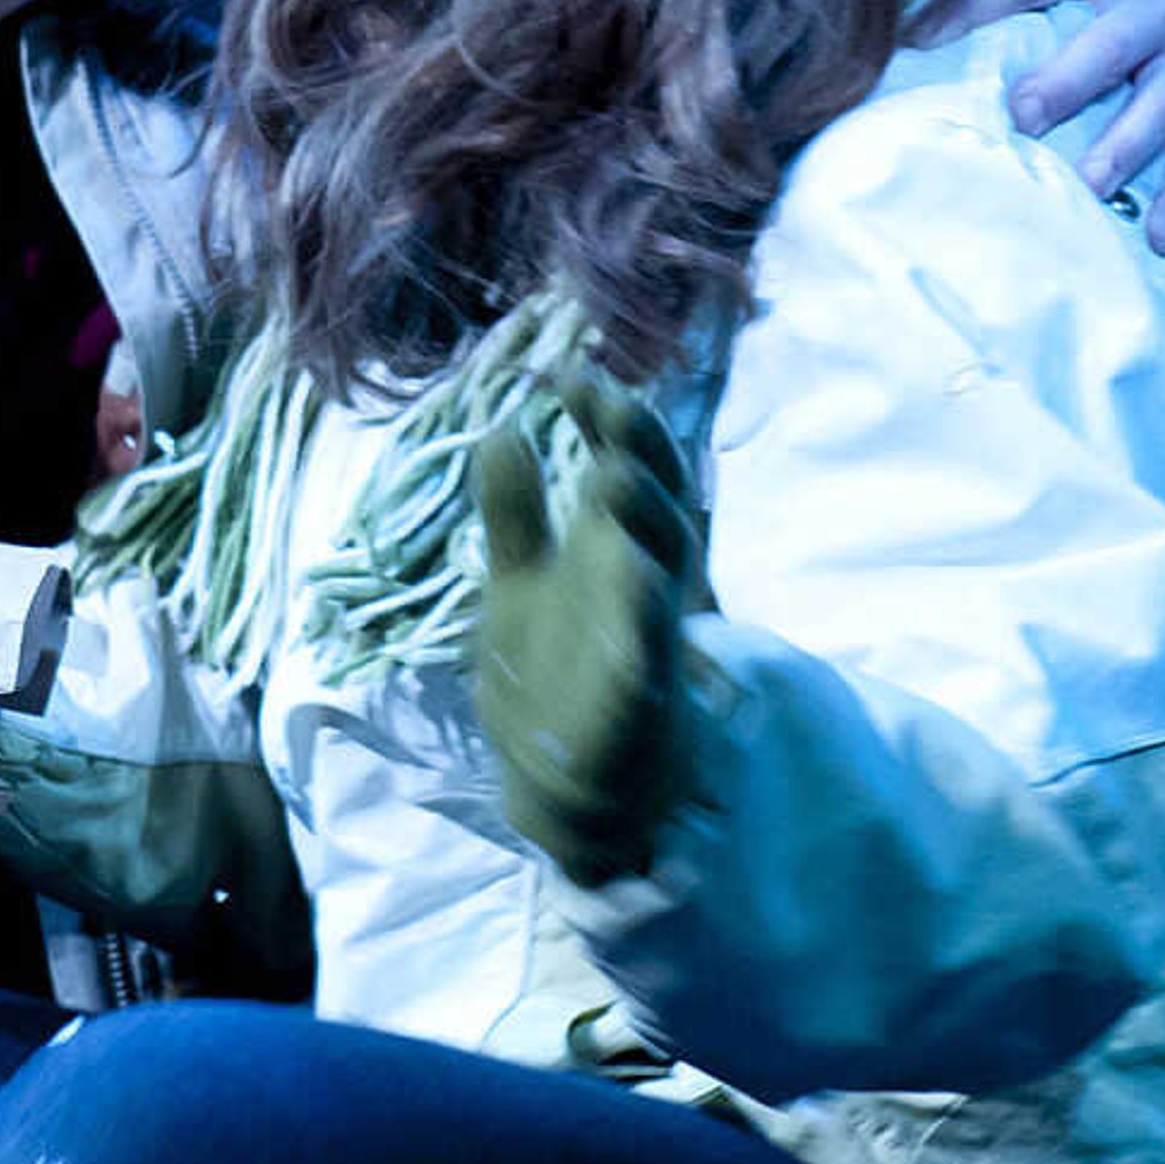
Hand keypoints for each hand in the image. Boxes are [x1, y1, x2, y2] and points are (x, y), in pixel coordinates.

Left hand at [473, 376, 705, 887]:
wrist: (567, 792)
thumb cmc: (555, 675)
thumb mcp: (523, 580)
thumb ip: (516, 509)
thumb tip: (504, 424)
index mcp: (618, 558)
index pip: (627, 477)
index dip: (612, 425)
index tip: (578, 371)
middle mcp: (645, 595)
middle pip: (658, 514)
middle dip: (640, 457)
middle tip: (612, 401)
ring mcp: (647, 654)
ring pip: (660, 579)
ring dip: (641, 527)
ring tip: (612, 474)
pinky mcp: (636, 716)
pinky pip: (644, 673)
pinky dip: (640, 636)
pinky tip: (632, 591)